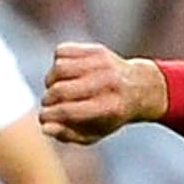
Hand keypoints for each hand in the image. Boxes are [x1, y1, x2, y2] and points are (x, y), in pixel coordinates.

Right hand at [39, 43, 164, 145]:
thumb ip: (68, 134)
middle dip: (47, 100)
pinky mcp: (96, 50)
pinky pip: (62, 51)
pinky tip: (64, 74)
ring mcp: (102, 63)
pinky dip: (56, 63)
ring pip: (59, 68)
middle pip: (60, 90)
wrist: (140, 87)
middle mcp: (106, 83)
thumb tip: (44, 127)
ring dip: (50, 81)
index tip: (43, 118)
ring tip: (55, 89)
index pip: (67, 111)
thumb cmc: (111, 115)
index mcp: (108, 107)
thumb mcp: (94, 133)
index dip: (47, 116)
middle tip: (49, 105)